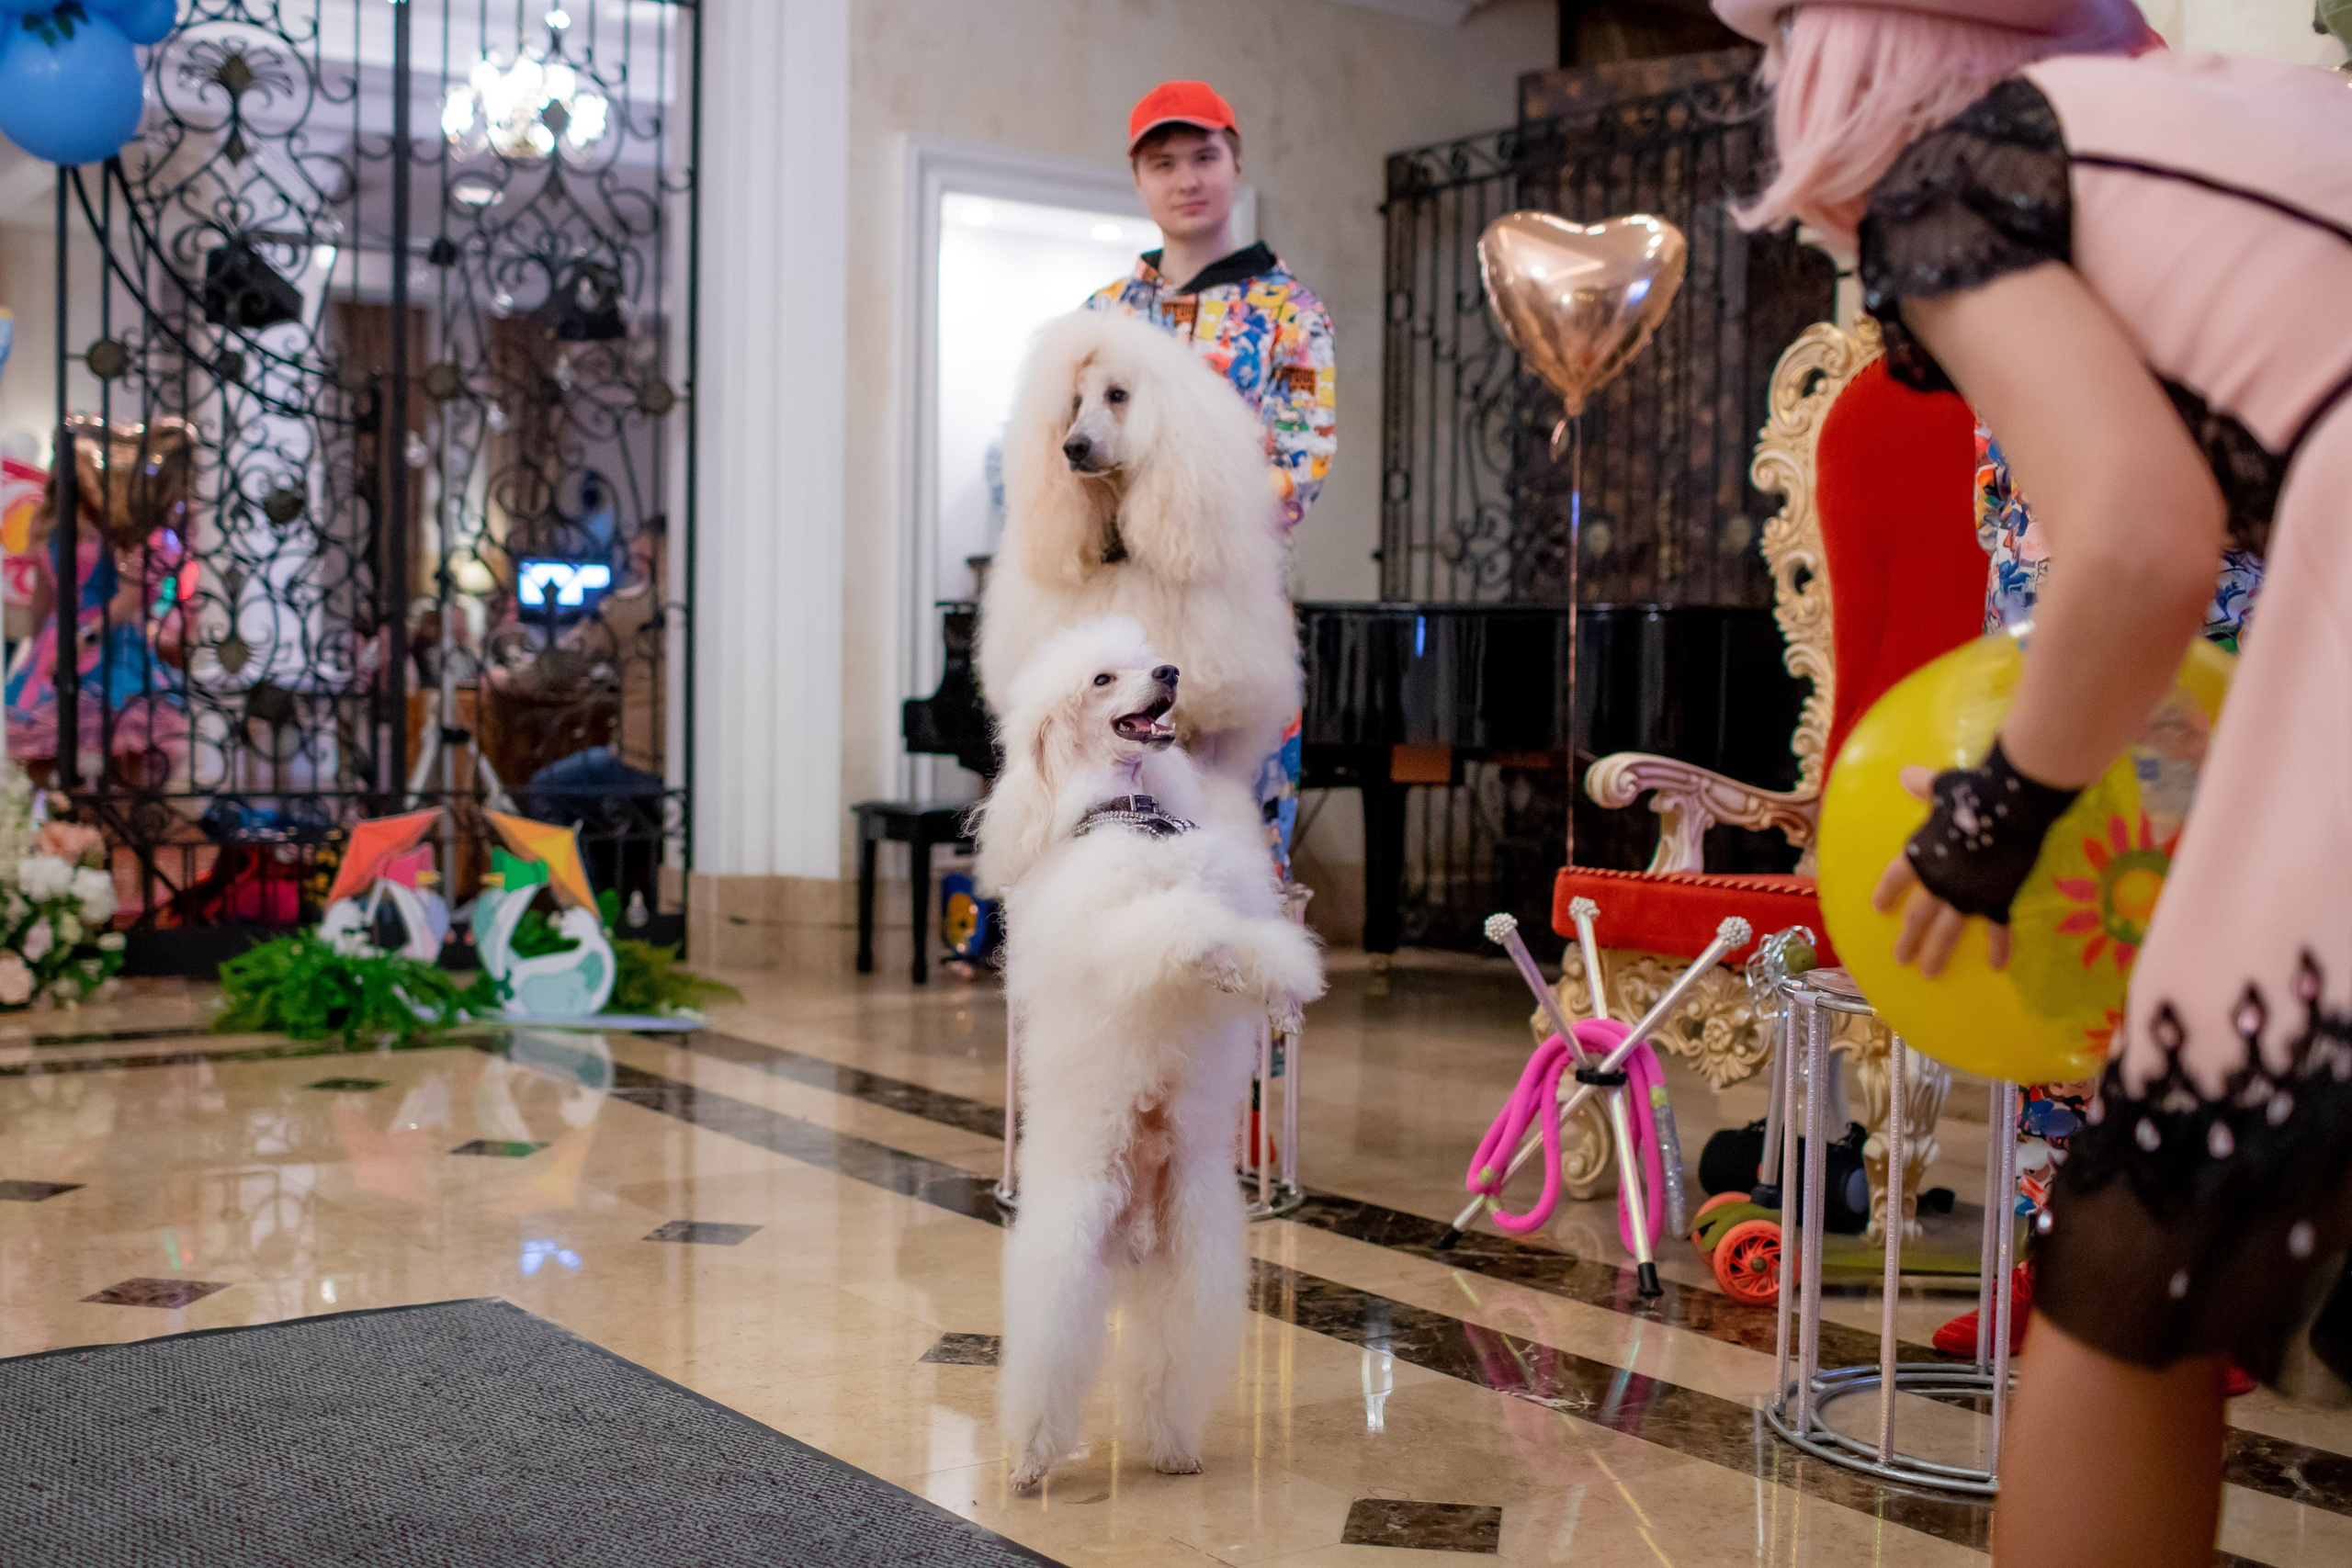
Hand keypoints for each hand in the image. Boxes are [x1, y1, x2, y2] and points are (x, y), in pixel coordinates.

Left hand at [1871, 765, 2012, 978]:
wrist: (2011, 807)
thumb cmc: (1973, 792)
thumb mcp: (1942, 788)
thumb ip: (1924, 787)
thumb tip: (1906, 774)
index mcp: (1919, 855)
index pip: (1896, 878)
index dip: (1887, 892)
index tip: (1879, 907)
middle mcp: (1939, 881)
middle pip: (1918, 915)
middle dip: (1909, 938)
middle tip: (1901, 958)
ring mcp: (1968, 895)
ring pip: (1948, 931)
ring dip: (1937, 953)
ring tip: (1928, 973)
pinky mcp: (1998, 899)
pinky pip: (1998, 929)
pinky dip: (1999, 948)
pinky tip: (1997, 967)